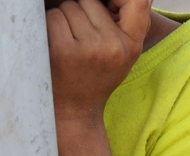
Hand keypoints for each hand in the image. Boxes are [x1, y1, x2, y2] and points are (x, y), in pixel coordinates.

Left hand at [47, 0, 150, 118]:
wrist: (76, 110)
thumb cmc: (98, 74)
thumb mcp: (124, 52)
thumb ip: (131, 21)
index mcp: (131, 45)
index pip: (137, 0)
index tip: (109, 6)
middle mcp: (112, 46)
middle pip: (89, 0)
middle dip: (83, 10)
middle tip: (84, 36)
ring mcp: (88, 48)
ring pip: (69, 6)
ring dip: (65, 18)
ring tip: (72, 42)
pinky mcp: (63, 50)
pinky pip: (54, 16)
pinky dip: (52, 25)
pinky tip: (59, 45)